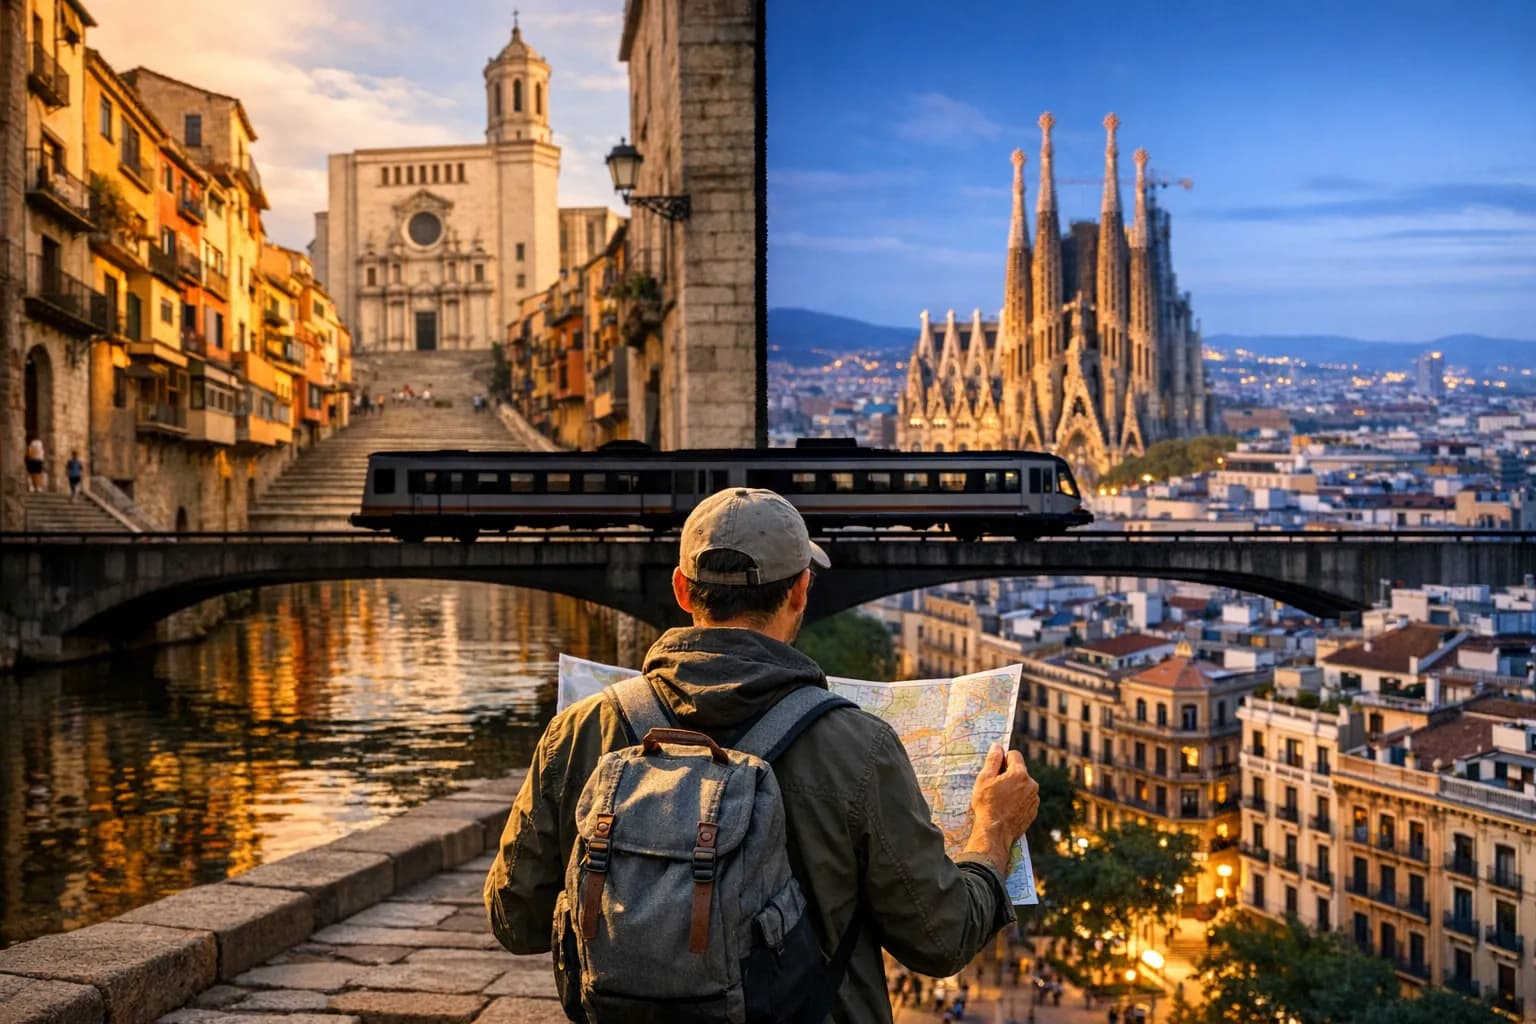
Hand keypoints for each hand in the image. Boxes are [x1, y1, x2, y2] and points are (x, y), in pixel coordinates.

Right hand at [963, 744, 1039, 874]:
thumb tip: (997, 747)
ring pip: (1023, 786)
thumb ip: (993, 760)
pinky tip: (1006, 809)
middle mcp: (1031, 784)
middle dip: (1008, 775)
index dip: (1003, 759)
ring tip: (1000, 800)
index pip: (1014, 755)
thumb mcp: (984, 779)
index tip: (995, 770)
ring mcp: (1034, 799)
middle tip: (994, 787)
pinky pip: (1026, 799)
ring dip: (1014, 788)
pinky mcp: (1033, 811)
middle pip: (1019, 771)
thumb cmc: (986, 805)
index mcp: (1020, 774)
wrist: (995, 833)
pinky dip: (1018, 801)